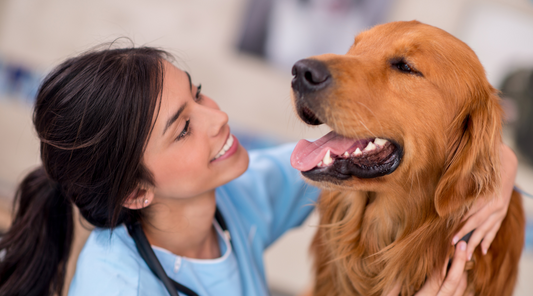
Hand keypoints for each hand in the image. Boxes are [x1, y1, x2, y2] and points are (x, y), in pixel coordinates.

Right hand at [386, 241, 468, 295]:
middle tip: (462, 245)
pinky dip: (463, 289)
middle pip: (454, 283)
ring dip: (463, 275)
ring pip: (461, 293)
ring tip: (461, 259)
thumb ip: (394, 286)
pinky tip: (460, 279)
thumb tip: (400, 267)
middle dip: (460, 262)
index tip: (448, 244)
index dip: (445, 259)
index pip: (438, 277)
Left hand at [452, 143, 516, 259]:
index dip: (460, 224)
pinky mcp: (502, 213)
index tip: (448, 233)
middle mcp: (495, 205)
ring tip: (466, 254)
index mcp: (487, 196)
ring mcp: (500, 211)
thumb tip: (443, 194)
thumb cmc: (484, 167)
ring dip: (476, 242)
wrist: (506, 164)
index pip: (471, 214)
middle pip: (478, 223)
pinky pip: (495, 229)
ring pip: (487, 229)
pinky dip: (488, 240)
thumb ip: (460, 184)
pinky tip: (483, 250)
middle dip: (465, 235)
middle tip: (452, 245)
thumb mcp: (472, 174)